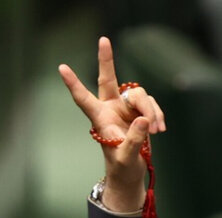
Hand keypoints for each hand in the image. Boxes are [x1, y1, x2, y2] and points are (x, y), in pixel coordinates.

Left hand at [58, 36, 165, 211]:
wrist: (130, 174)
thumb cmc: (122, 168)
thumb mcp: (126, 158)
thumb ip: (134, 140)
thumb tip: (143, 120)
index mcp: (100, 120)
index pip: (84, 99)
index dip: (73, 84)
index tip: (61, 67)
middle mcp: (111, 109)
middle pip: (108, 79)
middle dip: (106, 60)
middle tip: (103, 40)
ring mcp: (126, 109)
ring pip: (140, 95)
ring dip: (151, 111)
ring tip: (156, 130)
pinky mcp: (140, 112)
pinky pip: (152, 105)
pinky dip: (158, 115)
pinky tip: (160, 129)